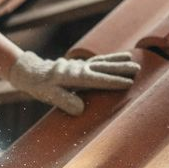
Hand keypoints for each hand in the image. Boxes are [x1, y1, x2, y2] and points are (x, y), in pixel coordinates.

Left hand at [7, 50, 140, 115]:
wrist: (31, 72)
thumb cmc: (39, 86)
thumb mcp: (48, 95)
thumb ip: (64, 101)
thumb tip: (81, 109)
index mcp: (73, 76)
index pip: (97, 80)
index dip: (113, 82)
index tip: (128, 83)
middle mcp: (79, 68)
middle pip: (103, 68)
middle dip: (120, 69)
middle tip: (137, 70)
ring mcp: (80, 65)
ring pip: (103, 62)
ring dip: (118, 62)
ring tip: (134, 61)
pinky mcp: (80, 65)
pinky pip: (98, 61)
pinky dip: (110, 59)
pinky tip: (121, 58)